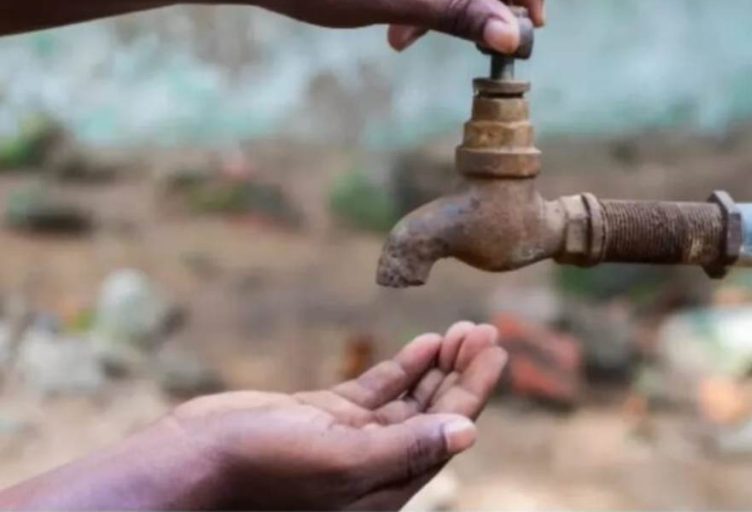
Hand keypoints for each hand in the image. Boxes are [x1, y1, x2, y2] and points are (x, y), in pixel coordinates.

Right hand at [0, 323, 506, 510]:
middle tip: (487, 331)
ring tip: (464, 332)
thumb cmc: (259, 470)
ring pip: (409, 400)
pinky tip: (426, 345)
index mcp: (384, 487)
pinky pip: (377, 391)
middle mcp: (374, 467)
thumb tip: (469, 433)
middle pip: (433, 414)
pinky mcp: (323, 417)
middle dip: (462, 374)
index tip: (496, 350)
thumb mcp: (338, 461)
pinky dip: (403, 367)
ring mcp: (348, 440)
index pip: (445, 433)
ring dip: (438, 367)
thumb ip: (405, 448)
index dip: (474, 391)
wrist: (188, 462)